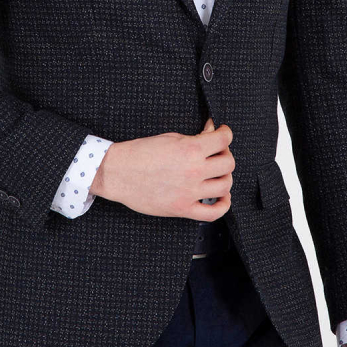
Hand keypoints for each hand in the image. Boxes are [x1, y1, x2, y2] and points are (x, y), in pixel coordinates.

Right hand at [90, 117, 233, 218]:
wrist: (117, 172)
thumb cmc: (139, 153)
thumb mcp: (169, 137)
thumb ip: (194, 137)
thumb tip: (211, 133)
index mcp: (190, 150)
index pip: (223, 140)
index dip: (226, 133)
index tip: (223, 133)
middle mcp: (193, 171)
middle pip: (228, 163)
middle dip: (225, 154)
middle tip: (217, 153)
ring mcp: (189, 192)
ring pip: (225, 186)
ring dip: (225, 177)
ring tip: (217, 173)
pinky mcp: (182, 208)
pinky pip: (213, 213)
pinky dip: (223, 205)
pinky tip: (220, 196)